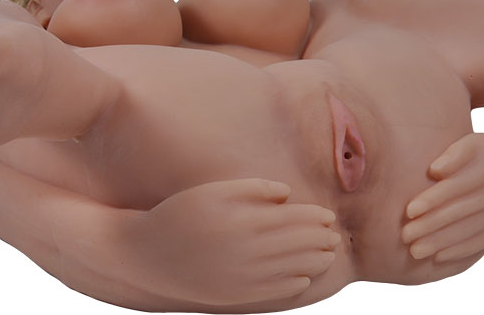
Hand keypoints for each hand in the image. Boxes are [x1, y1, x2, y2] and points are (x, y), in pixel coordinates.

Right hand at [121, 178, 340, 305]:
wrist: (147, 256)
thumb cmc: (181, 215)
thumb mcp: (213, 191)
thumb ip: (253, 188)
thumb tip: (288, 194)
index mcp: (246, 220)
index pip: (295, 219)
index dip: (316, 218)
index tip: (329, 216)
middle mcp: (249, 250)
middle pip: (299, 245)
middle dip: (322, 240)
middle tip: (336, 236)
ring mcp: (244, 276)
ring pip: (292, 269)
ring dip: (315, 262)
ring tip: (328, 256)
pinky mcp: (236, 296)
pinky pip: (274, 292)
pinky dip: (294, 285)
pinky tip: (304, 279)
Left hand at [401, 133, 483, 262]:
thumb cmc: (473, 153)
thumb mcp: (467, 143)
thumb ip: (453, 155)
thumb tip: (435, 171)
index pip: (455, 187)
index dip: (431, 200)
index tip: (409, 211)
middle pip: (458, 213)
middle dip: (430, 226)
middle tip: (405, 236)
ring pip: (466, 232)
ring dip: (439, 243)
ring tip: (414, 251)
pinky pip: (477, 243)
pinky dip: (457, 252)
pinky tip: (436, 257)